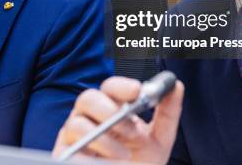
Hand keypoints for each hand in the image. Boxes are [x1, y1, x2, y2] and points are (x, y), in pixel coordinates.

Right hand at [53, 76, 183, 163]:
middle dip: (110, 109)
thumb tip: (175, 85)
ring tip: (125, 152)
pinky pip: (73, 142)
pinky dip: (97, 148)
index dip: (121, 86)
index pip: (110, 88)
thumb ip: (167, 113)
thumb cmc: (138, 164)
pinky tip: (113, 158)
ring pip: (78, 119)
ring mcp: (76, 135)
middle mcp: (90, 118)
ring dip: (105, 134)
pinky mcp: (66, 152)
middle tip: (131, 127)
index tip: (137, 90)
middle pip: (88, 97)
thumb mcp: (158, 140)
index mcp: (111, 109)